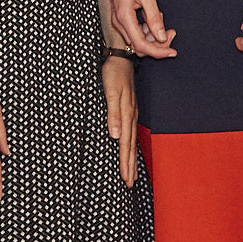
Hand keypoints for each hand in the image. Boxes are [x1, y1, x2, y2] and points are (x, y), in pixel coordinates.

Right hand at [100, 0, 176, 57]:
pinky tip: (155, 18)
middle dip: (157, 44)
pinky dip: (146, 29)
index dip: (158, 52)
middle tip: (171, 32)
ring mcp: (119, 19)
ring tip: (164, 22)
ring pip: (137, 39)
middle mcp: (119, 21)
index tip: (172, 52)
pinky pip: (135, 30)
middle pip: (139, 46)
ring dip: (152, 37)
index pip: (141, 45)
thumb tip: (161, 37)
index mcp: (124, 17)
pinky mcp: (121, 16)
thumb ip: (154, 18)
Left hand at [102, 56, 139, 186]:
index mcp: (126, 114)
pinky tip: (129, 150)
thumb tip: (115, 136)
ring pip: (132, 141)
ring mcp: (132, 112)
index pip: (125, 144)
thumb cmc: (113, 74)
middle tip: (129, 185)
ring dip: (131, 159)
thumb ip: (112, 114)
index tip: (126, 180)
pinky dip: (131, 145)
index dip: (125, 163)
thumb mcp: (110, 92)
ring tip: (132, 174)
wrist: (120, 56)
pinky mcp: (129, 109)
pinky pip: (132, 132)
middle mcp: (131, 116)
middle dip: (130, 166)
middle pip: (130, 146)